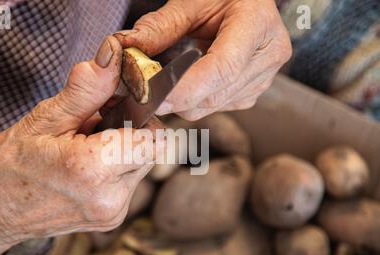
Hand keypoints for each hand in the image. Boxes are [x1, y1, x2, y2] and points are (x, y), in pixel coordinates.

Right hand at [0, 36, 162, 254]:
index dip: (141, 117)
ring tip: (86, 150)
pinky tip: (87, 168)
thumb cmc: (9, 166)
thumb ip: (85, 91)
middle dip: (130, 132)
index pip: (154, 138)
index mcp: (93, 169)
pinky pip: (129, 183)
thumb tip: (112, 58)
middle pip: (151, 151)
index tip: (117, 109)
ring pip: (142, 167)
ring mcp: (112, 212)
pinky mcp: (111, 218)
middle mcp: (110, 197)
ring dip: (123, 151)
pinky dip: (116, 170)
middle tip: (94, 128)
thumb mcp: (43, 120)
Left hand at [115, 0, 291, 119]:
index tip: (152, 95)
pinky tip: (189, 81)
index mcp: (257, 24)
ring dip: (182, 100)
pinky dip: (195, 100)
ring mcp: (262, 79)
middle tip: (143, 89)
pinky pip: (216, 108)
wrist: (245, 3)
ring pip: (211, 107)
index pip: (222, 68)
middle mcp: (267, 56)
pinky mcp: (252, 93)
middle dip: (174, 98)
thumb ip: (158, 27)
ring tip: (168, 78)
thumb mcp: (190, 2)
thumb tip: (123, 49)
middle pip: (214, 95)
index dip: (185, 88)